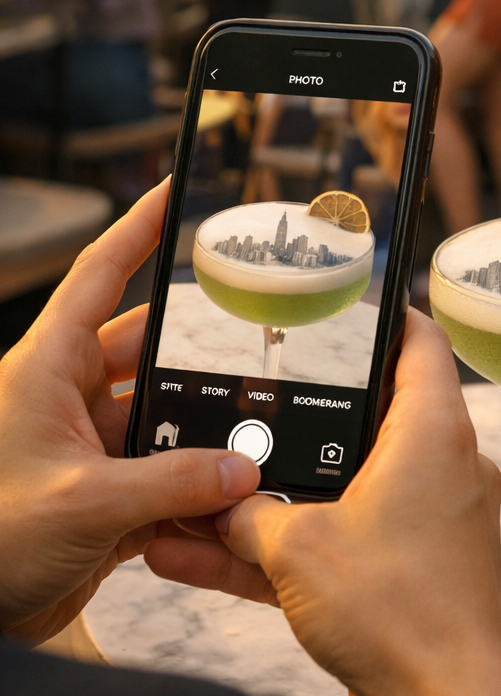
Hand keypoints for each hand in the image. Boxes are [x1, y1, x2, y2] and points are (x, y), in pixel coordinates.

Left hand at [0, 180, 260, 643]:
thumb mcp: (85, 503)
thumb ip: (175, 482)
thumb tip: (247, 469)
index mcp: (48, 370)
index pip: (100, 278)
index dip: (138, 231)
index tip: (175, 192)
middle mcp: (68, 399)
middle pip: (148, 354)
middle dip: (200, 356)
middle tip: (258, 339)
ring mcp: (87, 448)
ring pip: (163, 419)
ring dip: (203, 433)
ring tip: (256, 435)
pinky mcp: (102, 497)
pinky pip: (163, 475)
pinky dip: (196, 487)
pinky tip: (234, 496)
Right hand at [146, 310, 500, 695]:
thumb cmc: (396, 611)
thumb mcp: (296, 548)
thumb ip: (249, 517)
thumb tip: (219, 509)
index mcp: (433, 436)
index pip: (420, 344)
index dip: (385, 316)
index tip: (344, 303)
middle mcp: (443, 470)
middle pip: (373, 417)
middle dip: (305, 418)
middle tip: (253, 397)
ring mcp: (430, 525)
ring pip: (345, 490)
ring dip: (279, 499)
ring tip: (205, 496)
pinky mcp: (414, 574)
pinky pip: (344, 544)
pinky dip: (290, 550)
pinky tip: (209, 559)